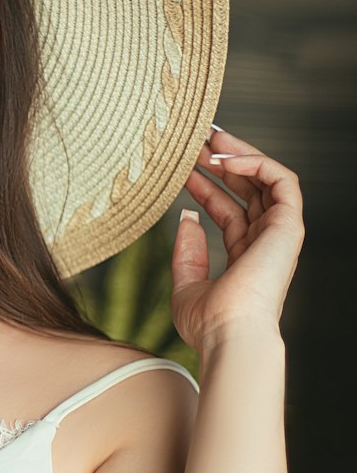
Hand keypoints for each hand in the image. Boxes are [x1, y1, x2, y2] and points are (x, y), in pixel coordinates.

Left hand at [171, 126, 304, 350]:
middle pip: (249, 190)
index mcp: (246, 257)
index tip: (183, 166)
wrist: (230, 334)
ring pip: (267, 179)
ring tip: (209, 138)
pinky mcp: (289, 225)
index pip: (229, 210)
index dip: (206, 184)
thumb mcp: (186, 285)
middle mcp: (266, 242)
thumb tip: (187, 216)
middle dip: (224, 161)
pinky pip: (281, 180)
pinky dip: (256, 163)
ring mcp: (280, 233)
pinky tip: (225, 158)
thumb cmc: (209, 323)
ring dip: (239, 153)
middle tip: (196, 140)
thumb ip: (187, 252)